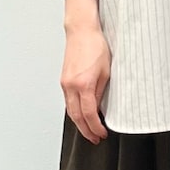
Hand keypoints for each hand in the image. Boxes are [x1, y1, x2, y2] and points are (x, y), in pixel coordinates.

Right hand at [60, 27, 110, 143]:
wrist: (81, 31)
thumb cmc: (95, 45)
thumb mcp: (106, 71)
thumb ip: (101, 91)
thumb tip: (99, 107)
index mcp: (83, 85)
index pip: (89, 114)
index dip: (96, 127)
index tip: (102, 134)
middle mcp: (70, 86)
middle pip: (76, 117)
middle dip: (86, 130)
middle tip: (95, 138)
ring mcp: (65, 83)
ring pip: (70, 111)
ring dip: (79, 123)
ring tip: (89, 131)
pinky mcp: (63, 80)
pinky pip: (68, 101)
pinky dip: (74, 112)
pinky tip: (82, 115)